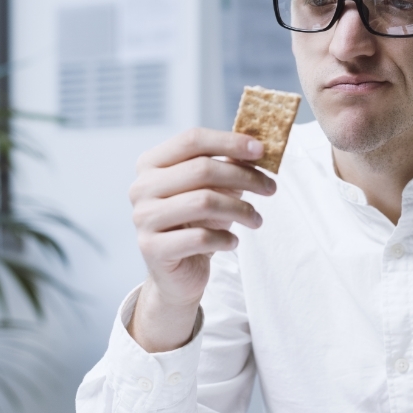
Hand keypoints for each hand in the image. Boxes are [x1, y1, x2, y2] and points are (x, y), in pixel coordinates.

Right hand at [127, 128, 275, 351]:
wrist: (176, 271)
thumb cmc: (196, 223)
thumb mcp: (212, 189)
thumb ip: (227, 165)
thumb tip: (257, 148)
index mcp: (151, 164)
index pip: (192, 140)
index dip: (229, 142)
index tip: (262, 150)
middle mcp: (141, 187)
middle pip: (201, 170)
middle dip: (244, 177)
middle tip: (270, 188)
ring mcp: (144, 218)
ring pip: (204, 202)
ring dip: (240, 210)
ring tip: (256, 219)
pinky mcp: (153, 248)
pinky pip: (200, 237)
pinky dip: (225, 238)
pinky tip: (232, 242)